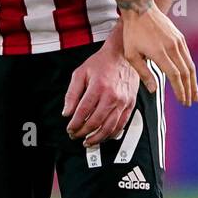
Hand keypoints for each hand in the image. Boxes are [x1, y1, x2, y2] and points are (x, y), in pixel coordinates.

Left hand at [62, 27, 138, 145]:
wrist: (122, 55)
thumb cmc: (102, 63)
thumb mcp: (80, 73)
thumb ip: (72, 93)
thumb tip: (67, 112)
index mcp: (98, 87)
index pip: (83, 112)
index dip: (74, 124)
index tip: (70, 128)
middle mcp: (112, 96)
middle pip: (95, 122)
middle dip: (83, 132)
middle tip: (76, 135)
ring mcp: (123, 102)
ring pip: (109, 127)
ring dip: (97, 138)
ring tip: (88, 141)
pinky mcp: (130, 105)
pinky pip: (121, 125)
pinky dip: (111, 134)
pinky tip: (103, 136)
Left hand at [119, 4, 197, 106]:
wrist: (140, 8)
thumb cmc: (132, 33)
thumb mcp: (132, 55)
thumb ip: (144, 73)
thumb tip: (154, 90)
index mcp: (159, 53)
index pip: (175, 76)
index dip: (180, 91)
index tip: (183, 101)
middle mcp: (172, 47)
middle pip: (185, 73)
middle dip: (189, 90)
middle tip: (190, 102)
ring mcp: (178, 41)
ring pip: (190, 65)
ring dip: (193, 82)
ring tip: (194, 94)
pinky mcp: (180, 37)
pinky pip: (188, 56)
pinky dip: (190, 69)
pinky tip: (190, 78)